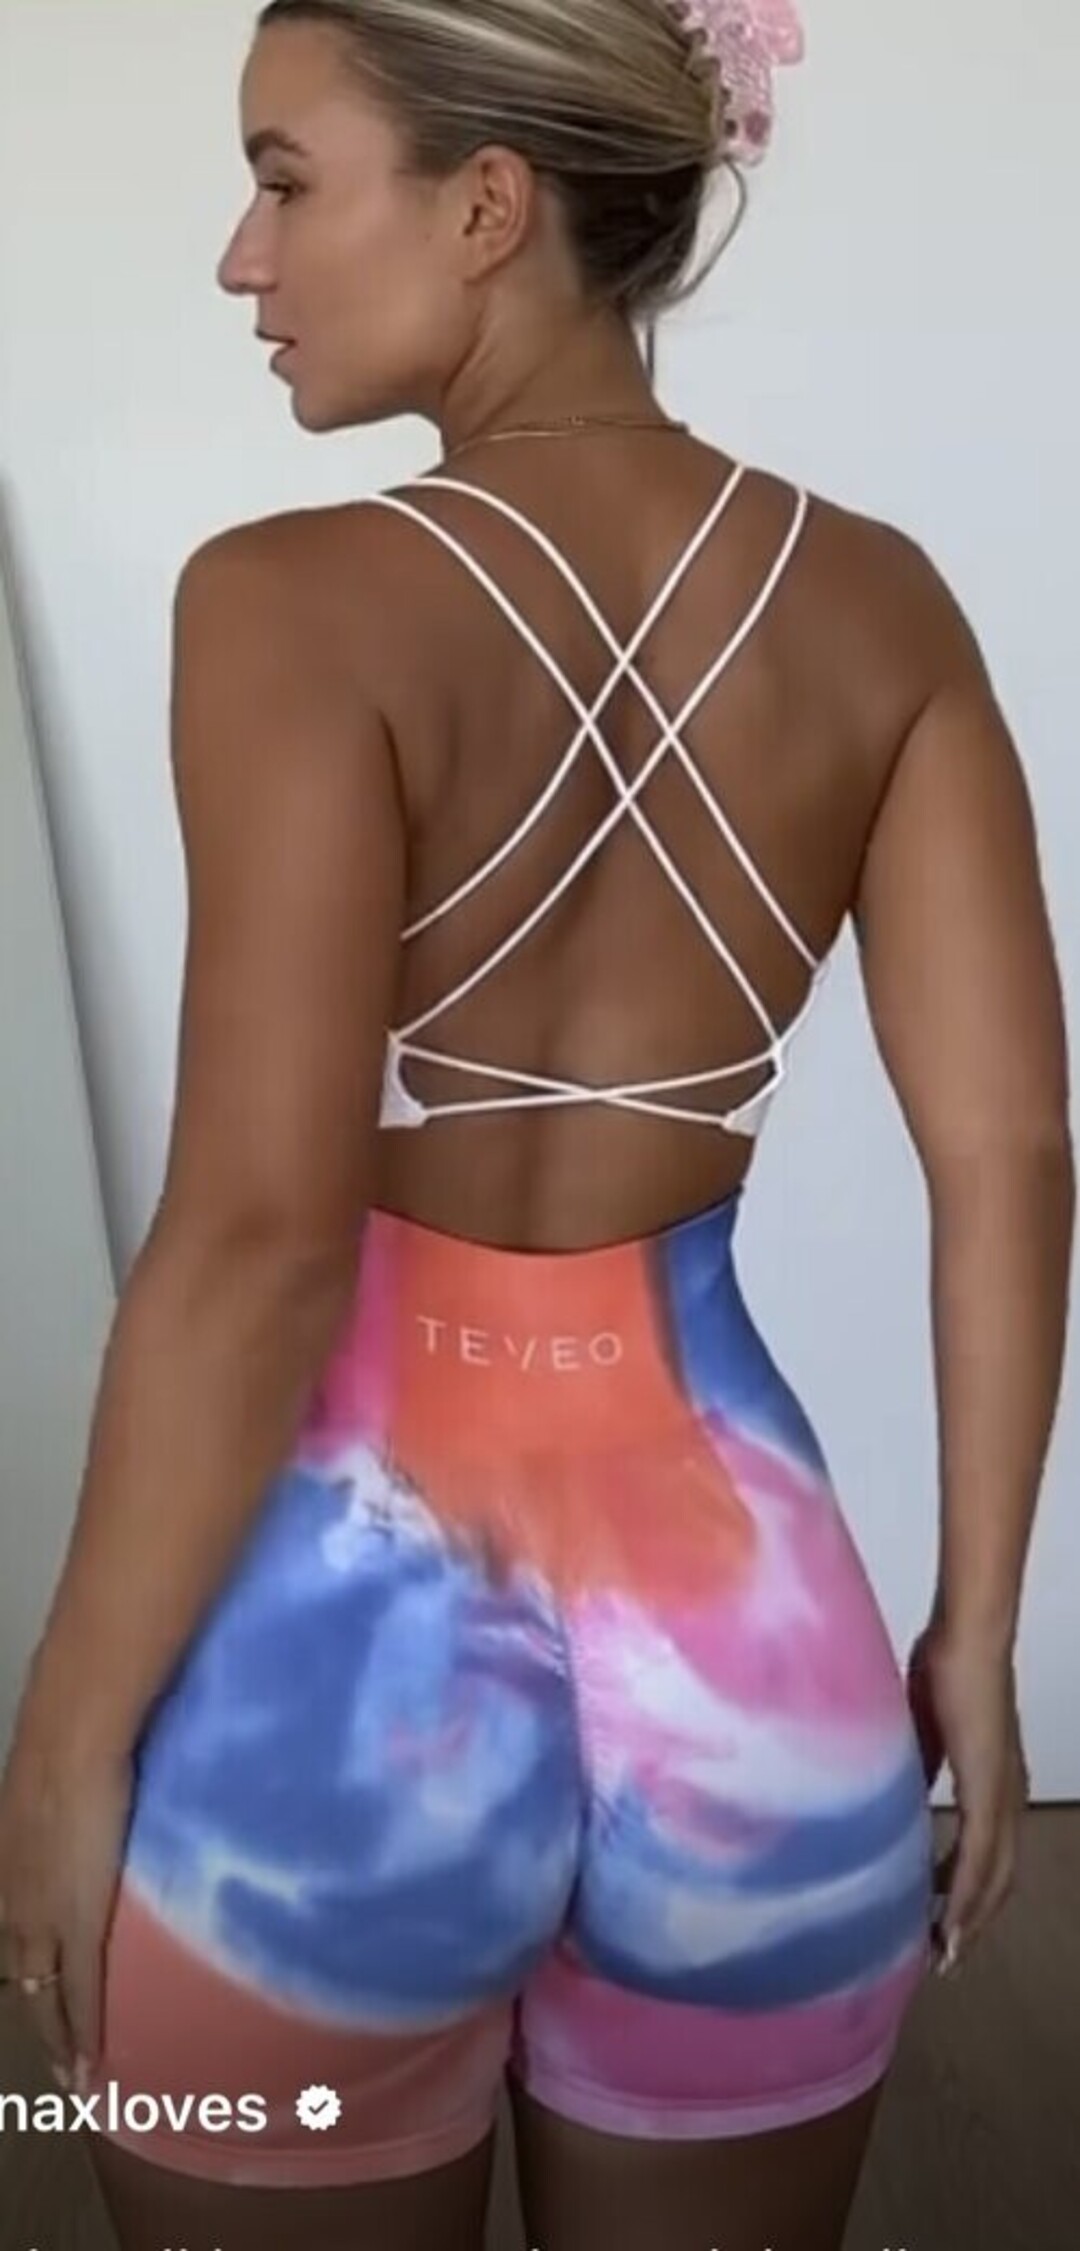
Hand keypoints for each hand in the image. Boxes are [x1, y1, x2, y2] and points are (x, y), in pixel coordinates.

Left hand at [0, 1714, 133, 2088]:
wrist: (70, 1746)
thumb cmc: (63, 1756)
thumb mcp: (39, 1805)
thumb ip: (48, 1828)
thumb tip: (71, 1826)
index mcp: (2, 1878)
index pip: (6, 1945)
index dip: (22, 1979)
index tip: (35, 2005)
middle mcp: (9, 1907)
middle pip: (18, 1979)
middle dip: (36, 2021)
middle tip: (55, 2061)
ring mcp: (39, 1920)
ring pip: (42, 1997)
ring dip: (57, 2037)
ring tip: (74, 2074)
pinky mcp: (77, 1925)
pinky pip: (78, 1992)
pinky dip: (85, 2032)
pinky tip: (92, 2063)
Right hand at [907, 1625, 1029, 1974]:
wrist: (968, 1639)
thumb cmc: (944, 1668)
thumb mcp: (927, 1731)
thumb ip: (922, 1766)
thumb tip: (900, 1797)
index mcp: (995, 1782)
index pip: (989, 1854)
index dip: (970, 1892)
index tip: (944, 1923)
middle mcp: (1008, 1798)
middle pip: (998, 1879)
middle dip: (972, 1919)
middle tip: (942, 1954)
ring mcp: (1003, 1797)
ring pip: (993, 1878)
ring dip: (969, 1917)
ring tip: (943, 1949)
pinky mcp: (988, 1792)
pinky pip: (978, 1859)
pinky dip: (965, 1897)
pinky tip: (950, 1922)